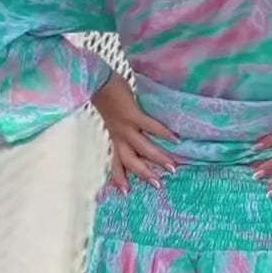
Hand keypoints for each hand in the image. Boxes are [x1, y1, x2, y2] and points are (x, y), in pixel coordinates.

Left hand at [91, 73, 177, 192]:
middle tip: (158, 185)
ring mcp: (126, 126)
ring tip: (172, 167)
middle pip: (131, 161)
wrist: (95, 79)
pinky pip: (151, 127)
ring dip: (158, 158)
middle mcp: (119, 136)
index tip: (126, 192)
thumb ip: (116, 127)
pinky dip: (164, 133)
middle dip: (145, 174)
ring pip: (143, 148)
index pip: (115, 163)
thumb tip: (129, 131)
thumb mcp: (107, 118)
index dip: (120, 178)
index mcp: (112, 138)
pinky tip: (176, 139)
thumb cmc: (103, 97)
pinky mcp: (133, 115)